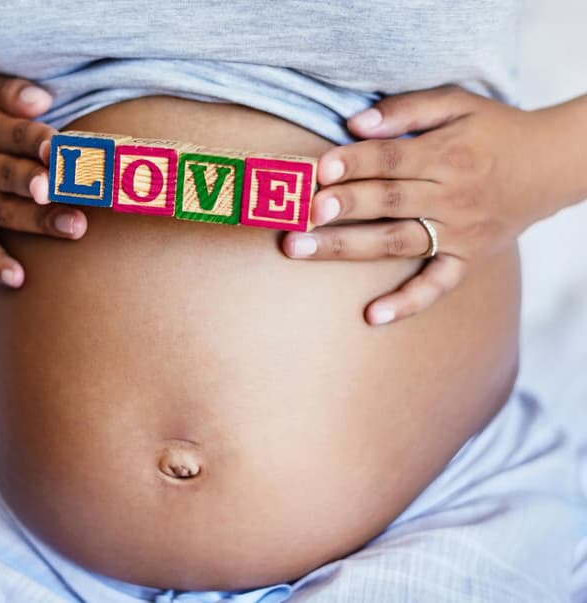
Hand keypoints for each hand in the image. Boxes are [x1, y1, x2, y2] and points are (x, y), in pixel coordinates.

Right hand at [0, 70, 85, 286]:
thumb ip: (10, 90)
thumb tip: (44, 100)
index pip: (12, 134)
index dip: (38, 140)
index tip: (62, 147)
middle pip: (9, 176)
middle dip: (38, 184)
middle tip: (68, 189)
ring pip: (3, 212)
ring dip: (37, 221)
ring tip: (74, 227)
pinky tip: (17, 279)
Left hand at [281, 86, 555, 324]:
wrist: (552, 165)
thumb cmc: (491, 130)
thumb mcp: (456, 104)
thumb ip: (405, 110)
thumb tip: (354, 123)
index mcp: (448, 155)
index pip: (392, 160)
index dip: (353, 163)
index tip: (318, 169)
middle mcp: (452, 196)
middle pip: (388, 202)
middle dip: (342, 207)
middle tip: (300, 213)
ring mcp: (459, 233)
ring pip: (396, 242)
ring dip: (346, 247)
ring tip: (299, 249)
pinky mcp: (467, 260)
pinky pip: (436, 286)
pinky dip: (407, 303)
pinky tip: (371, 316)